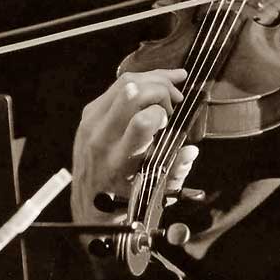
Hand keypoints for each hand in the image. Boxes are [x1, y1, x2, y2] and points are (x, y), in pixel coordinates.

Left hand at [71, 68, 196, 223]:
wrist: (88, 201)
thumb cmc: (124, 197)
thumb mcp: (154, 191)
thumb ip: (175, 170)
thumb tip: (191, 149)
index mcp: (118, 160)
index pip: (141, 122)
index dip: (162, 114)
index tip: (168, 122)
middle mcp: (101, 137)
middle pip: (132, 92)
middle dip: (162, 89)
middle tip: (176, 101)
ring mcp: (91, 121)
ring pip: (125, 81)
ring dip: (154, 79)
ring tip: (173, 86)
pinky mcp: (89, 112)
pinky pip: (117, 84)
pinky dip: (141, 80)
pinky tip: (158, 83)